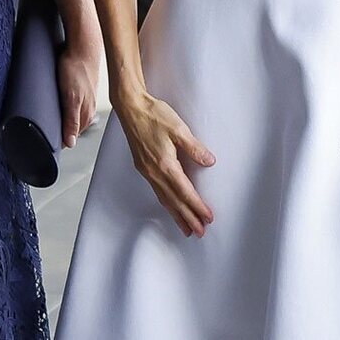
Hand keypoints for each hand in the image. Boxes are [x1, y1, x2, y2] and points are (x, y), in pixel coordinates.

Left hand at [56, 25, 101, 148]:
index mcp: (85, 113)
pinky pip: (71, 103)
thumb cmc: (76, 69)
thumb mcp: (71, 98)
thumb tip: (70, 143)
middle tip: (45, 135)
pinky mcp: (80, 88)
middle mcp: (87, 108)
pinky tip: (58, 105)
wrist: (83, 46)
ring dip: (62, 120)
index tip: (48, 145)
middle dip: (61, 132)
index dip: (60, 141)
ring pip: (72, 115)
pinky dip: (63, 107)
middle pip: (73, 127)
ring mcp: (84, 98)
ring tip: (50, 123)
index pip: (72, 136)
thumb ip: (71, 121)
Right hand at [114, 89, 215, 236]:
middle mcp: (154, 171)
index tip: (208, 218)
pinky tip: (169, 205)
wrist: (130, 106)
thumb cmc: (154, 114)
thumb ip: (194, 148)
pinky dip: (165, 202)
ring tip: (185, 228)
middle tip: (199, 233)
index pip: (185, 192)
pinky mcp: (142, 166)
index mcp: (165, 164)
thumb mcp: (179, 129)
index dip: (197, 206)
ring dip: (176, 214)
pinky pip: (156, 190)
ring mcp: (146, 170)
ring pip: (163, 198)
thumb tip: (209, 162)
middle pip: (173, 201)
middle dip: (187, 218)